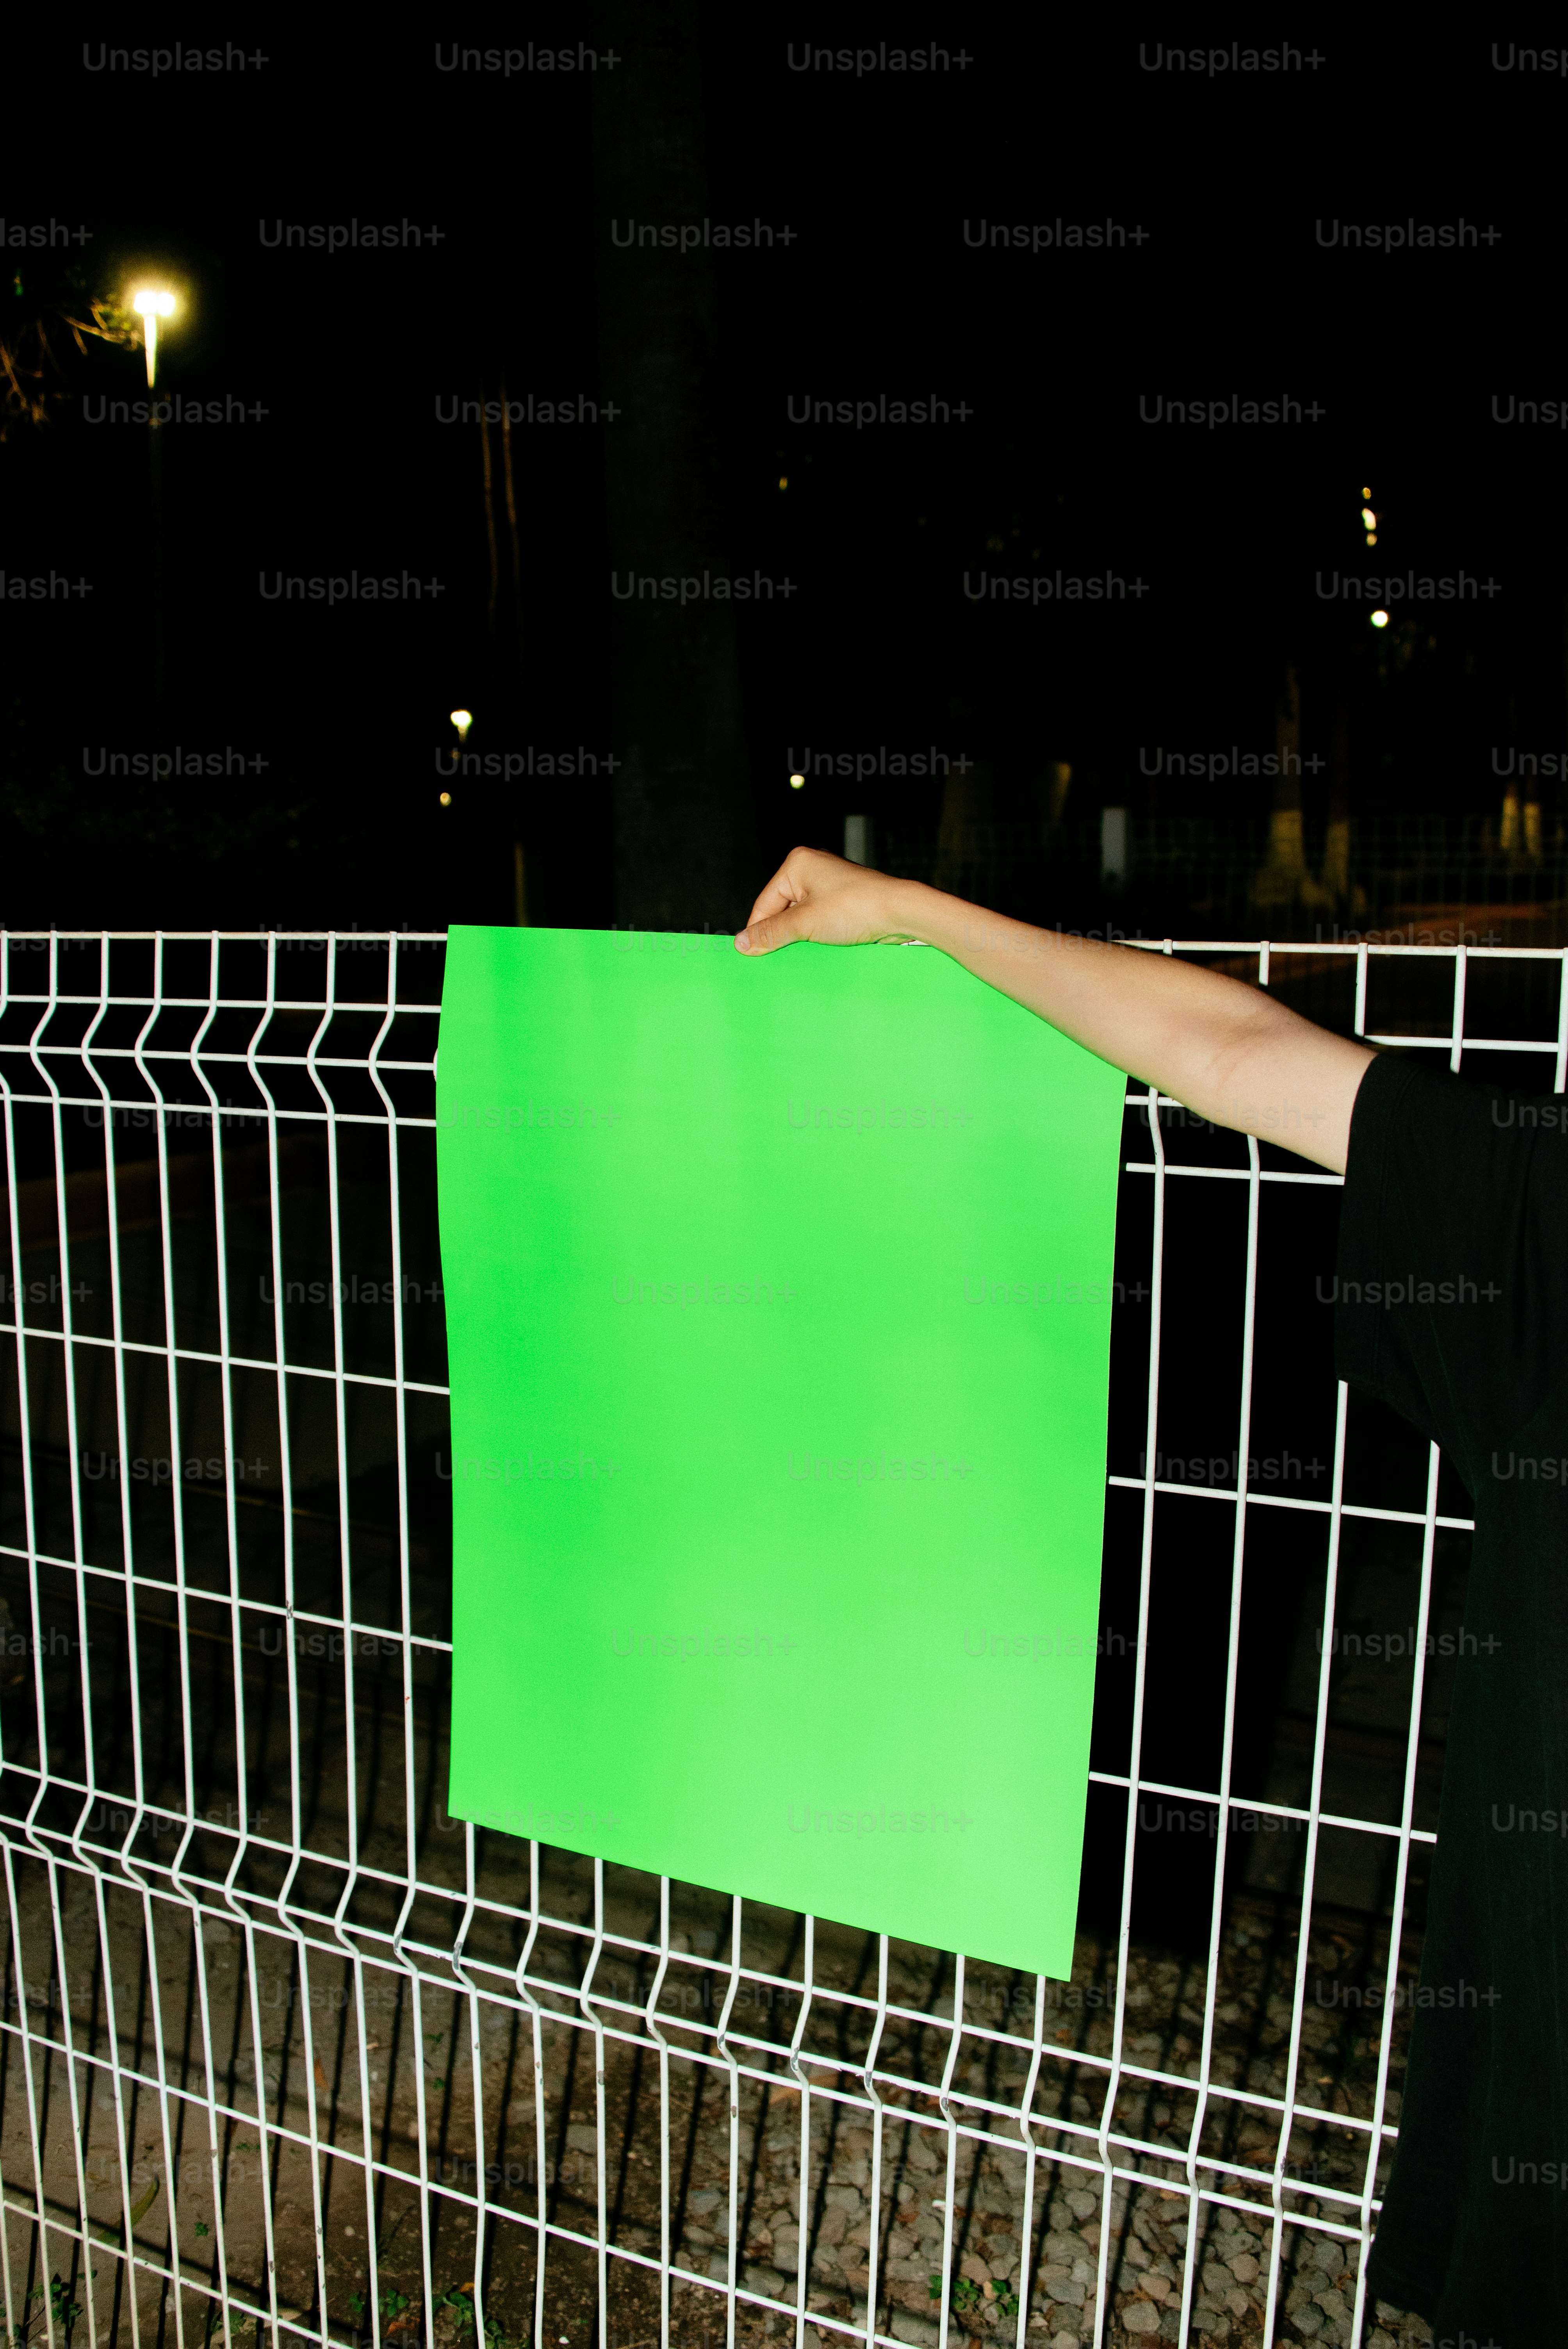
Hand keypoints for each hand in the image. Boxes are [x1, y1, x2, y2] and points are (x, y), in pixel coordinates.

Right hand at [734, 847, 917, 953]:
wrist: (901, 912)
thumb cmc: (855, 908)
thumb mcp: (805, 924)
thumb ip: (771, 933)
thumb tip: (741, 943)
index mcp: (797, 864)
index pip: (764, 902)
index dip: (758, 931)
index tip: (750, 956)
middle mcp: (812, 869)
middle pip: (781, 910)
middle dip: (781, 934)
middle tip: (776, 959)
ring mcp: (829, 885)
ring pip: (800, 917)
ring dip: (799, 937)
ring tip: (800, 955)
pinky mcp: (843, 900)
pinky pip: (819, 920)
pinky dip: (816, 936)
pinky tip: (817, 950)